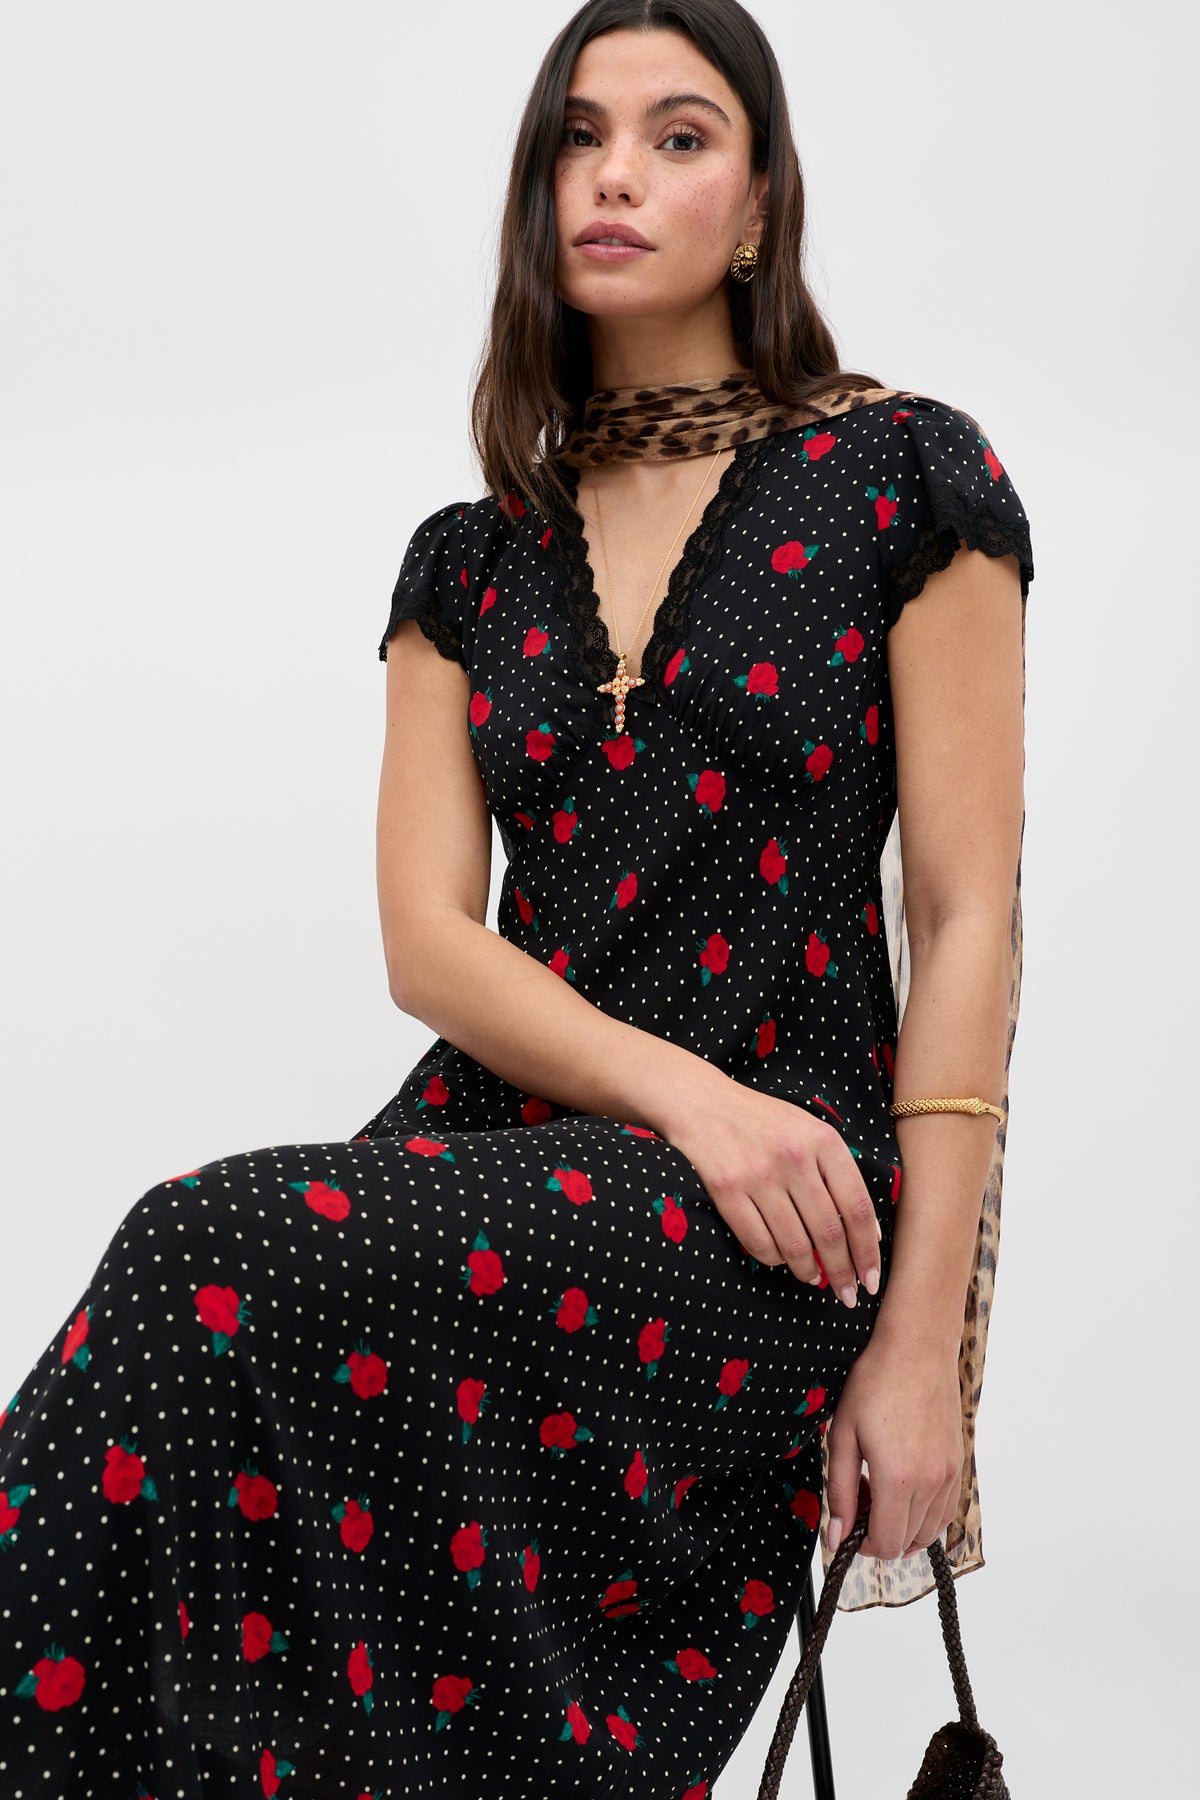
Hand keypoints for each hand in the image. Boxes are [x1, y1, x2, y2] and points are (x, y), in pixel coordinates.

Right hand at [660, 1076, 880, 1308]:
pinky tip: (780, 1259)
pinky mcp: (727, 1189)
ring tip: (812, 1277)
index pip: (858, 1208)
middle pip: (829, 1233)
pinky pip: (759, 1243)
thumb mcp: (810, 1132)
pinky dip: (774, 1259)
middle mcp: (794, 1157)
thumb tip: (868, 1234)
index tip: (871, 1279)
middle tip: (846, 1294)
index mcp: (824, 1141)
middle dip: (842, 1272)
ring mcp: (758, 1174)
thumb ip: (839, 1173)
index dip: (868, 1251)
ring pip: (795, 1244)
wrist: (704, 1103)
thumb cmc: (765, 1123)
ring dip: (807, 1271)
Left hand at [823, 1332, 963, 1559]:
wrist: (917, 1349)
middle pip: (907, 1542)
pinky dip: (925, 1514)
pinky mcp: (959, 1464)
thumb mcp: (843, 1436)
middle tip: (860, 1495)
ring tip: (881, 1487)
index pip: (885, 1544)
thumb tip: (835, 1538)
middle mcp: (930, 1483)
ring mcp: (950, 1475)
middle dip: (879, 1532)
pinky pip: (946, 1510)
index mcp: (898, 1479)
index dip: (862, 1544)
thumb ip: (840, 1492)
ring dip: (903, 1524)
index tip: (848, 1521)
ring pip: (929, 1530)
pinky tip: (905, 1487)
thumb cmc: (875, 1384)